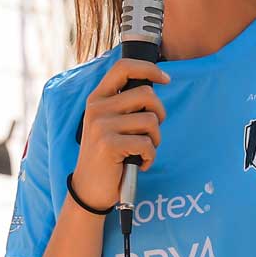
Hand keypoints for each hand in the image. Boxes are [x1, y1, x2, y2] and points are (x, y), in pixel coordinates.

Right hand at [73, 59, 168, 210]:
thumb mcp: (110, 123)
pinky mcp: (108, 145)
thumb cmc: (108, 155)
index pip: (124, 67)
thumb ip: (125, 104)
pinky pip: (147, 144)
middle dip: (160, 115)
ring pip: (150, 121)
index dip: (150, 68)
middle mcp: (96, 108)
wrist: (89, 189)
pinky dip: (150, 157)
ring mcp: (101, 126)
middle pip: (147, 95)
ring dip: (155, 140)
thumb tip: (155, 87)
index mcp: (98, 98)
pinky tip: (140, 163)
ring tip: (143, 151)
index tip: (166, 79)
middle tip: (152, 133)